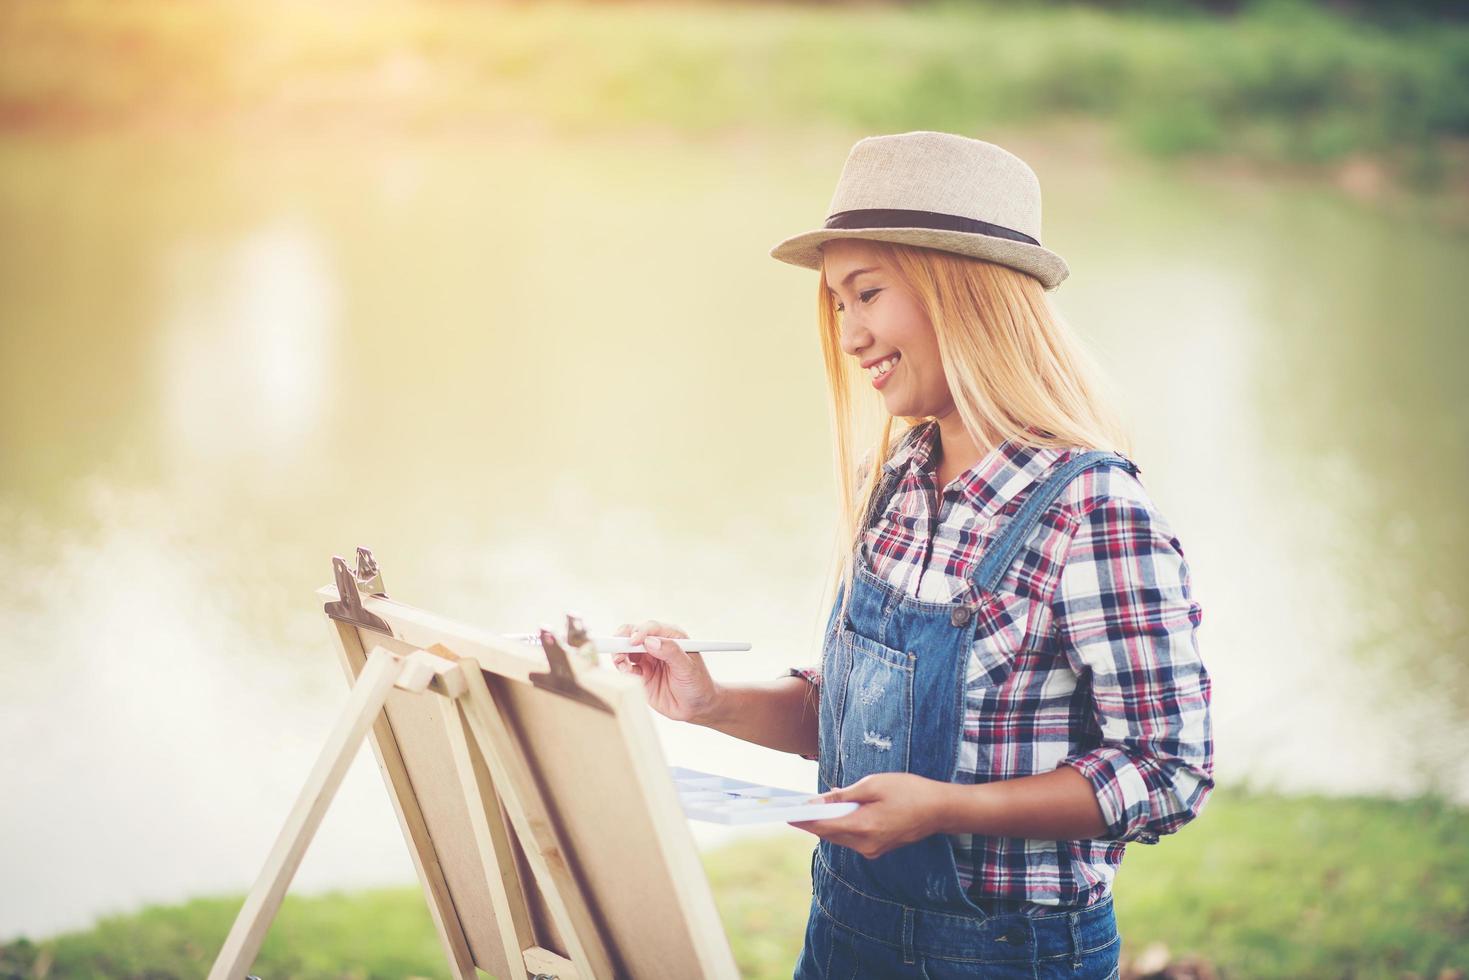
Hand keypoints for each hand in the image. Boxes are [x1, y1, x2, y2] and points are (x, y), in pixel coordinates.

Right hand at [611, 620, 722, 724]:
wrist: (697, 708)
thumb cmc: (698, 684)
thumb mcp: (688, 667)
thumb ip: (671, 652)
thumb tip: (651, 641)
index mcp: (672, 637)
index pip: (651, 628)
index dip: (640, 631)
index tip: (634, 641)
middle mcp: (658, 646)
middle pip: (634, 635)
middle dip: (623, 640)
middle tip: (617, 649)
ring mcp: (648, 659)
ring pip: (627, 650)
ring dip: (620, 653)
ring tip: (620, 662)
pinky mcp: (642, 674)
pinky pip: (627, 667)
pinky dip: (622, 667)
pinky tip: (625, 671)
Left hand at [787, 772, 953, 859]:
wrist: (939, 810)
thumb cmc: (909, 792)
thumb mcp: (874, 785)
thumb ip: (845, 795)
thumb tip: (821, 800)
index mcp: (864, 827)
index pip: (824, 826)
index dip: (803, 820)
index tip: (786, 813)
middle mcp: (866, 844)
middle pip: (829, 834)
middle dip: (812, 821)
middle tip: (796, 807)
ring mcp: (872, 850)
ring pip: (840, 837)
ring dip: (827, 824)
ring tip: (814, 808)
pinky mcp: (878, 849)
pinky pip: (852, 838)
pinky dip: (842, 827)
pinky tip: (838, 813)